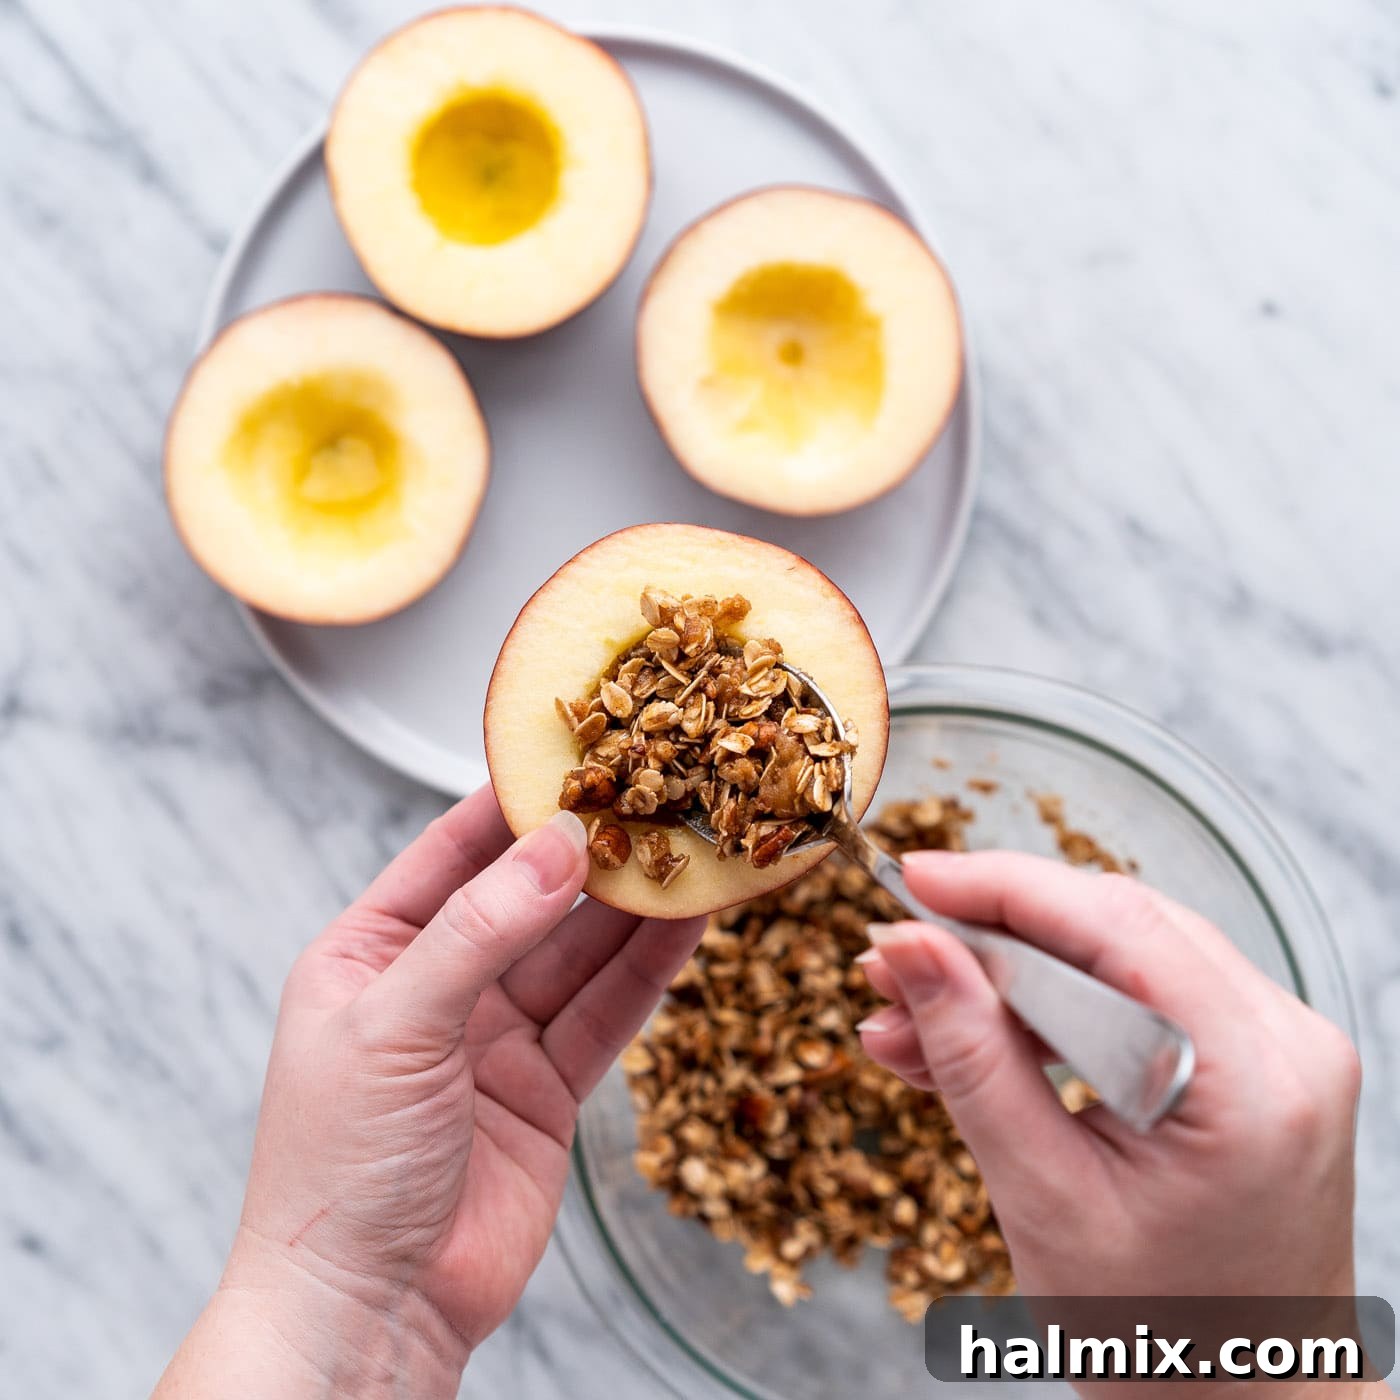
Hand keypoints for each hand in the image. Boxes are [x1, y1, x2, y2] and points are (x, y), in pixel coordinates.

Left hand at [155, 787, 703, 1398]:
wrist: (370, 1311)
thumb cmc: (339, 1170)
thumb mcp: (396, 1024)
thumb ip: (480, 930)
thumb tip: (557, 846)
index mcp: (370, 952)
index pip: (450, 852)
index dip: (512, 803)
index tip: (576, 755)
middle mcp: (436, 985)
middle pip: (529, 898)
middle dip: (590, 853)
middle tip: (656, 799)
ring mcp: (494, 1038)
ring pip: (578, 952)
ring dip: (634, 907)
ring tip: (691, 851)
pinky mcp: (547, 1089)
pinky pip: (604, 1013)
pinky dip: (648, 971)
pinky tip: (688, 926)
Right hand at [856, 854, 1371, 1395]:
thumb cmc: (1162, 1338)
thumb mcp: (1045, 1198)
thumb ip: (972, 1059)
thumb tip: (906, 947)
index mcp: (1255, 1080)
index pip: (1117, 928)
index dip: (1001, 889)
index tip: (908, 880)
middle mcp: (1287, 1042)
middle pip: (1113, 932)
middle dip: (986, 939)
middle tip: (887, 964)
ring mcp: (1274, 1047)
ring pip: (1112, 960)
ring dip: (1002, 982)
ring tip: (904, 1022)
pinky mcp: (1246, 1059)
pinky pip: (1130, 999)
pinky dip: (1043, 1014)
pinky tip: (960, 1041)